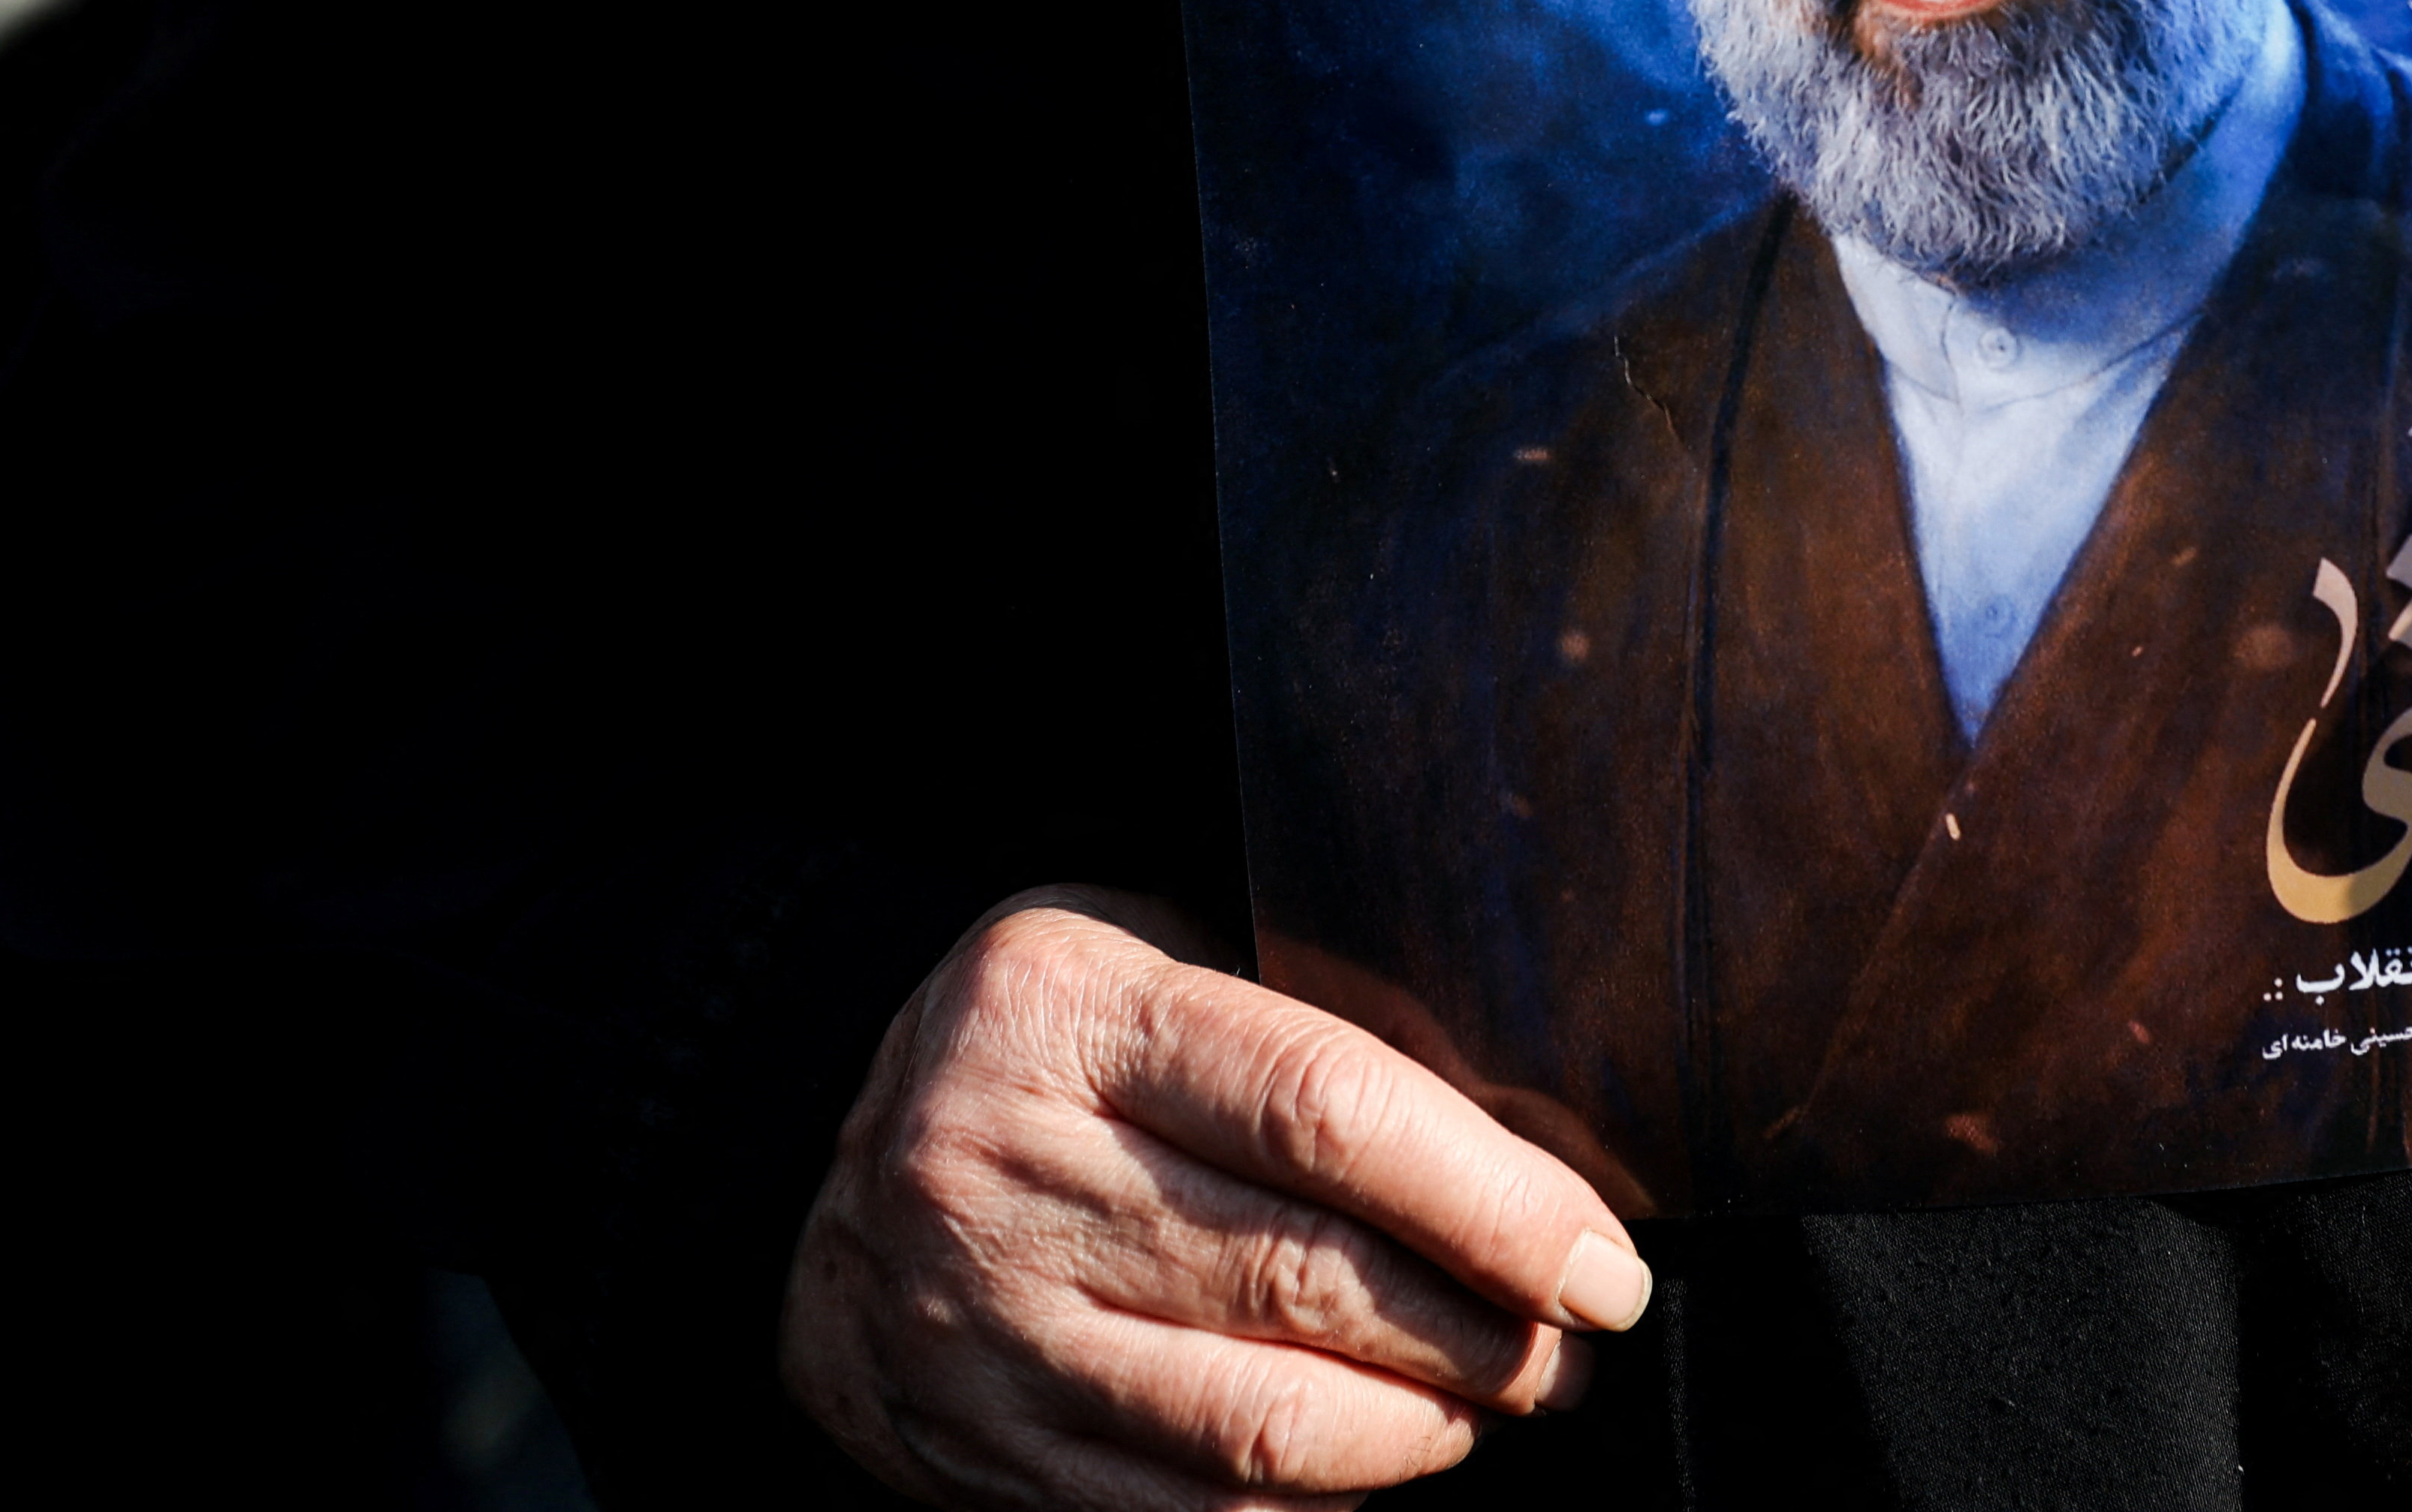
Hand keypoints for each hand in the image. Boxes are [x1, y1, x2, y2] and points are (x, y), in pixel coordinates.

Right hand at [782, 887, 1650, 1510]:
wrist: (811, 1171)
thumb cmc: (1043, 1047)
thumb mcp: (1143, 955)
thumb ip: (1301, 1033)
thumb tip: (1525, 1153)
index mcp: (1068, 1013)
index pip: (1328, 1110)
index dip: (1494, 1201)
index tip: (1601, 1260)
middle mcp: (1013, 1173)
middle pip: (1313, 1279)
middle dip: (1489, 1332)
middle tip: (1575, 1340)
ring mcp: (993, 1329)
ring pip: (1265, 1422)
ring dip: (1424, 1431)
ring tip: (1499, 1399)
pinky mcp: (992, 1451)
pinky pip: (1195, 1510)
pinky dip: (1320, 1499)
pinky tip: (1384, 1456)